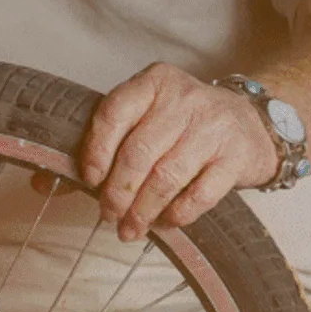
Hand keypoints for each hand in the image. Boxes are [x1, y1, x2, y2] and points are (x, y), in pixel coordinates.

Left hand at [81, 64, 284, 240]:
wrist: (253, 124)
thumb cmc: (189, 124)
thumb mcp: (153, 113)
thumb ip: (115, 139)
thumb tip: (58, 183)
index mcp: (156, 82)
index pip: (114, 113)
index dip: (96, 151)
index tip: (90, 180)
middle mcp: (185, 99)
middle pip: (138, 152)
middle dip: (118, 192)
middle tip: (109, 215)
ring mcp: (213, 127)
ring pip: (166, 177)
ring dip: (143, 210)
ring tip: (131, 229)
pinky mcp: (236, 157)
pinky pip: (199, 195)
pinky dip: (177, 214)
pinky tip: (165, 222)